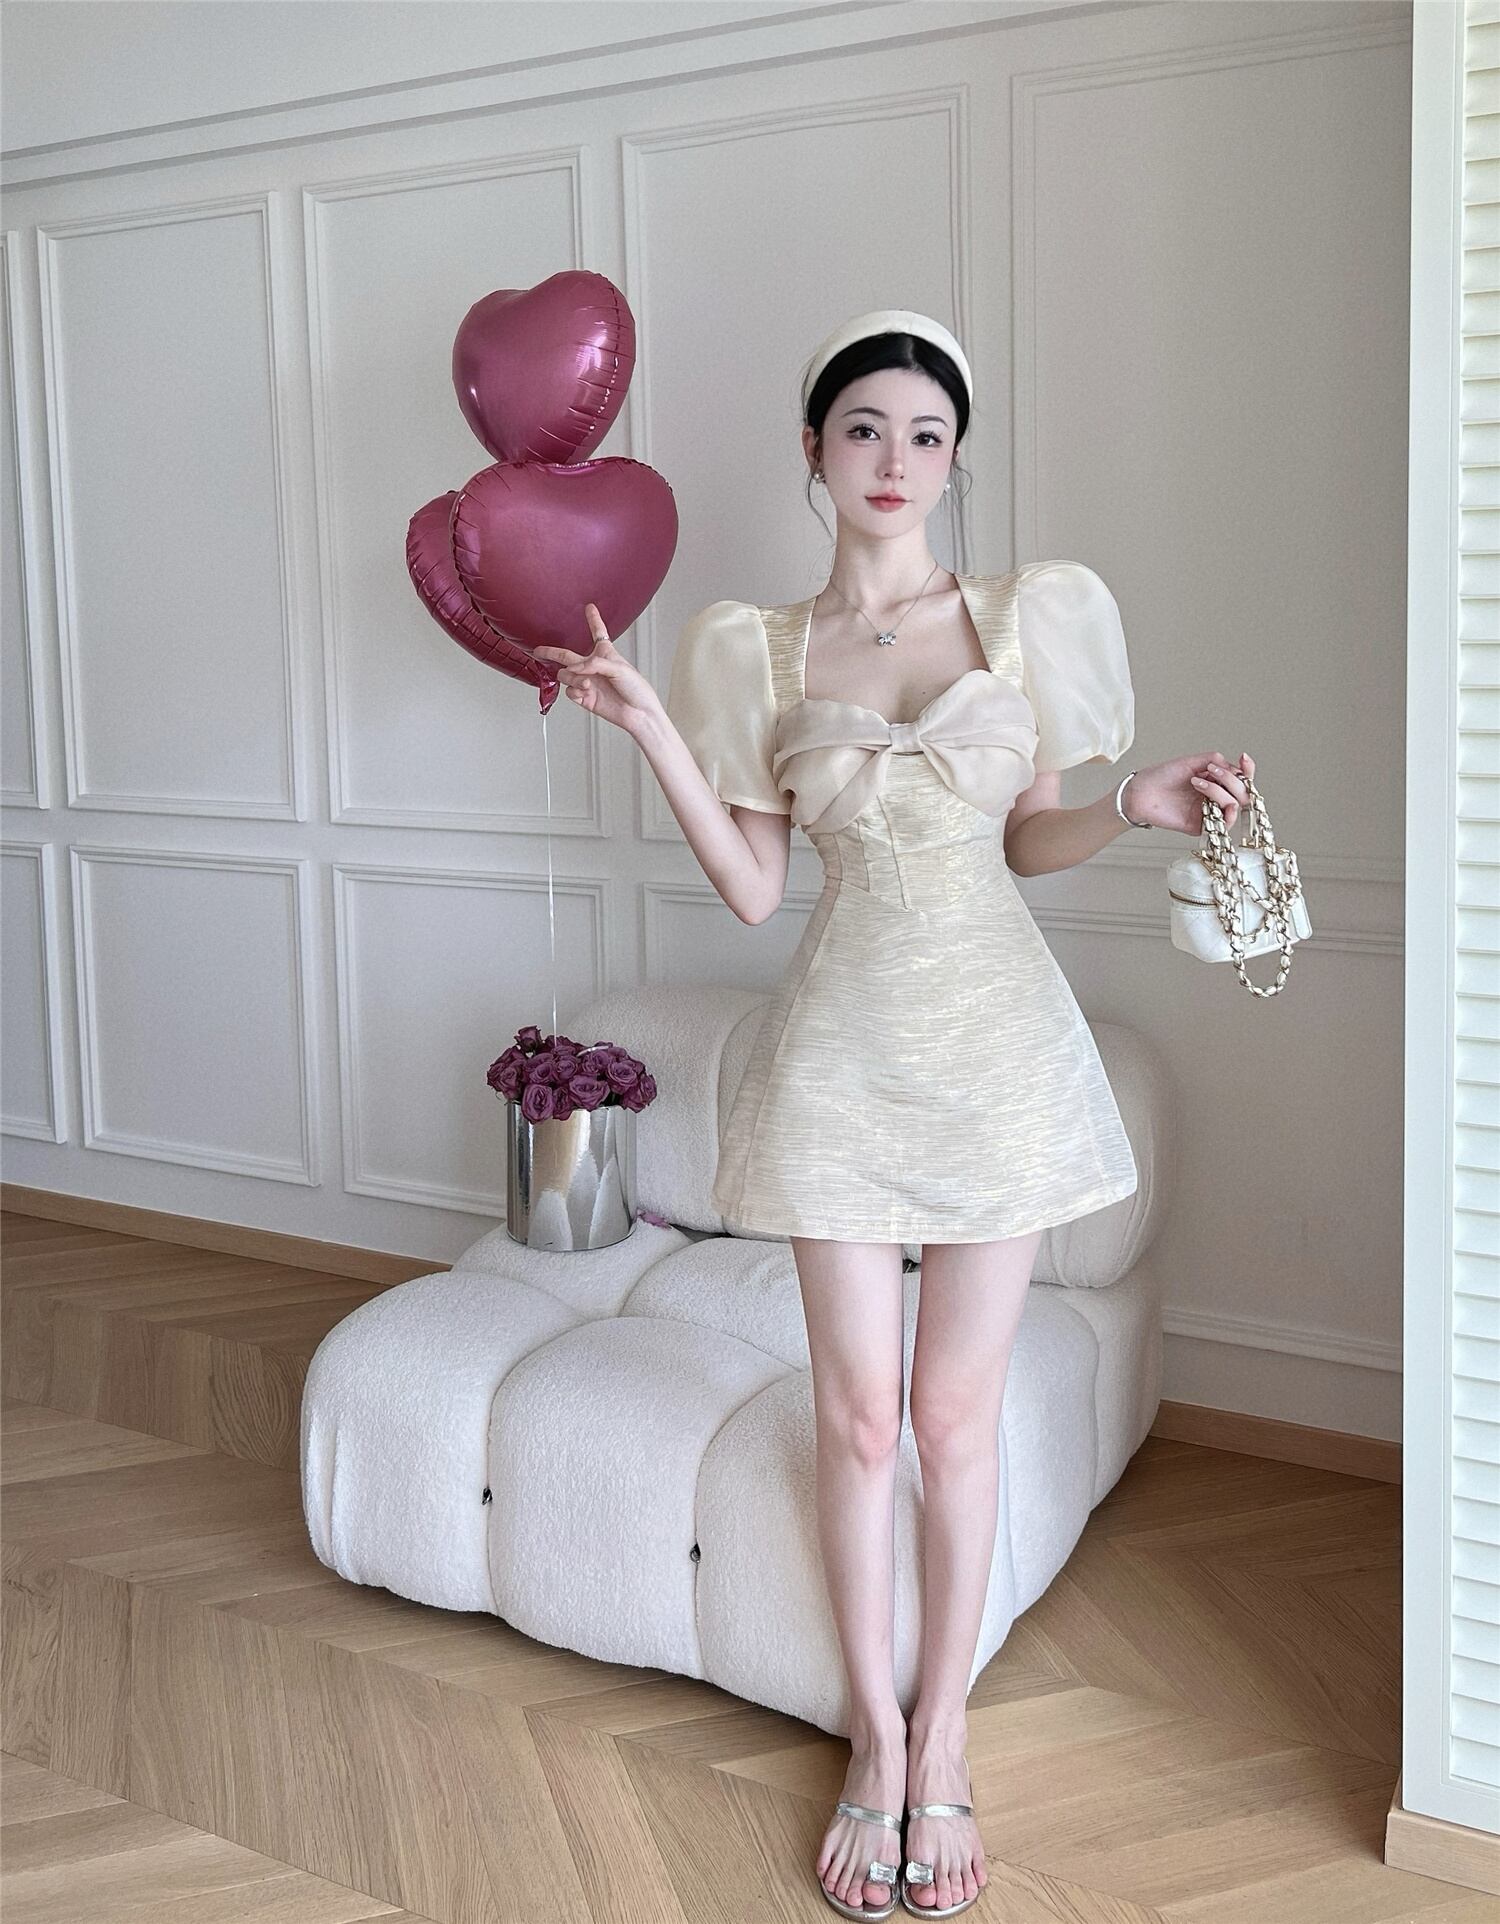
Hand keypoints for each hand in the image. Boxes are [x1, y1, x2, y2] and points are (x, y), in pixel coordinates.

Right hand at [533, 605, 662, 736]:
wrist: (639, 713)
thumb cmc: (636, 689)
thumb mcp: (619, 668)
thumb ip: (594, 664)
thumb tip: (574, 668)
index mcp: (605, 654)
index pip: (598, 633)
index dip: (593, 619)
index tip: (589, 607)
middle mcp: (593, 668)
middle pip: (567, 656)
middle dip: (551, 652)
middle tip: (539, 651)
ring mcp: (588, 683)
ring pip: (566, 675)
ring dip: (573, 678)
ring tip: (586, 683)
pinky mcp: (585, 698)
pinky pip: (570, 692)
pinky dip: (575, 691)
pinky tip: (585, 692)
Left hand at [1126, 750, 1255, 833]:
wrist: (1140, 792)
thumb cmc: (1161, 777)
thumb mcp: (1190, 762)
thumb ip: (1214, 760)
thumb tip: (1233, 766)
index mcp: (1214, 782)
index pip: (1240, 779)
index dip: (1247, 769)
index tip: (1243, 758)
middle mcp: (1215, 798)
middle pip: (1243, 793)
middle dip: (1232, 779)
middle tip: (1212, 771)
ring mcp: (1209, 812)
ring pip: (1235, 805)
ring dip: (1221, 790)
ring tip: (1197, 781)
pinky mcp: (1201, 826)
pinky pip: (1224, 823)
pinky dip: (1221, 807)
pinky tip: (1205, 795)